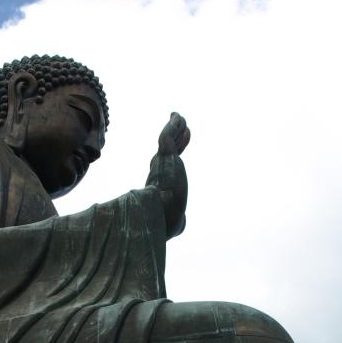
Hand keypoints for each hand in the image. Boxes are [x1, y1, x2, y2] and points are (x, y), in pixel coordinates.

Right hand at [146, 112, 189, 237]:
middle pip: (168, 148)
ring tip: (180, 117)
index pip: (166, 162)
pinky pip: (167, 137)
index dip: (176, 149)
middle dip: (175, 135)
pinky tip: (178, 117)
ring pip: (168, 140)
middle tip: (181, 123)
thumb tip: (182, 225)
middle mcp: (159, 171)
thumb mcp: (175, 222)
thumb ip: (179, 221)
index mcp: (160, 183)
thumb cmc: (164, 224)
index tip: (182, 140)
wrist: (159, 218)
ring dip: (175, 128)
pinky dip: (172, 127)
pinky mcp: (164, 158)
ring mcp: (161, 163)